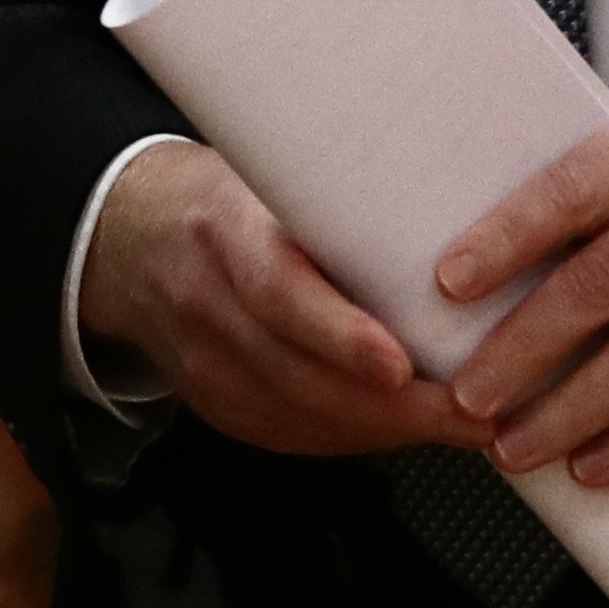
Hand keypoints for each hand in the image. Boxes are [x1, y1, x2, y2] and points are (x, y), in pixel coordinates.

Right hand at [72, 138, 476, 460]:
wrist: (133, 236)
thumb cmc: (224, 194)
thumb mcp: (269, 172)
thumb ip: (338, 197)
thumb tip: (446, 211)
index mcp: (224, 232)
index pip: (278, 295)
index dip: (341, 337)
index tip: (402, 364)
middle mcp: (207, 306)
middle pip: (302, 377)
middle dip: (397, 408)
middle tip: (475, 411)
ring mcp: (207, 367)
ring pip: (304, 418)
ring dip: (391, 430)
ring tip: (465, 424)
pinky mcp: (218, 405)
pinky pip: (295, 435)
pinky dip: (359, 436)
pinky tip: (407, 428)